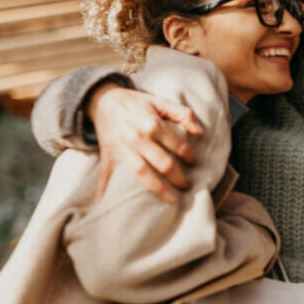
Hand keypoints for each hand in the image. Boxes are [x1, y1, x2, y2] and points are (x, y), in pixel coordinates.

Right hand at [86, 83, 203, 202]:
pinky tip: (105, 203)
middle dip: (178, 177)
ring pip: (142, 173)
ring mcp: (122, 148)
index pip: (177, 145)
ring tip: (172, 199)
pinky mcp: (108, 155)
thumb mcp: (160, 102)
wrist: (104, 100)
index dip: (189, 156)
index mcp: (152, 123)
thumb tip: (200, 131)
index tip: (194, 162)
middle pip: (163, 163)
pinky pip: (106, 175)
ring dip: (158, 188)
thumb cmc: (135, 103)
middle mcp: (137, 137)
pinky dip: (104, 190)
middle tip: (187, 185)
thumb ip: (182, 113)